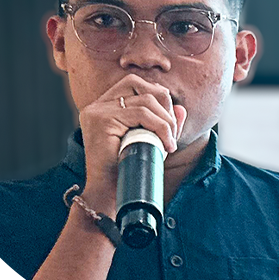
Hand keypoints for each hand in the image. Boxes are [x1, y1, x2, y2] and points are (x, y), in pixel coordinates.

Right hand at [78, 75, 186, 211]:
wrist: (110, 196)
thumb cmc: (128, 170)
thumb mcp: (150, 141)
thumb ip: (164, 123)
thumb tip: (181, 109)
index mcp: (103, 106)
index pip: (132, 83)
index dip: (156, 95)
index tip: (169, 121)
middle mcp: (97, 106)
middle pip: (137, 84)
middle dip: (163, 103)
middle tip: (172, 131)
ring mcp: (96, 112)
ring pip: (144, 101)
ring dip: (166, 121)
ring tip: (170, 142)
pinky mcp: (101, 121)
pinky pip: (140, 114)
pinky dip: (160, 128)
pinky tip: (166, 145)